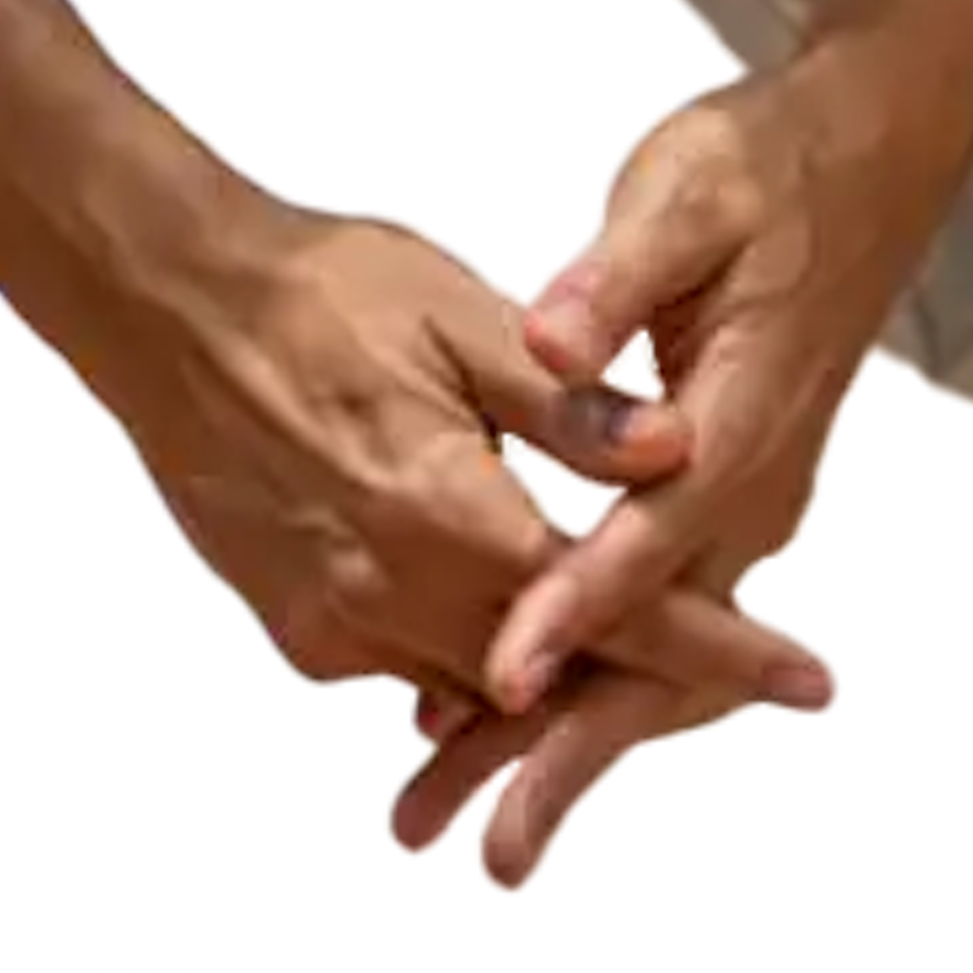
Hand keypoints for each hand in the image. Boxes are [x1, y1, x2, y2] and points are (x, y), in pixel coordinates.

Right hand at [80, 192, 858, 745]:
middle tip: (745, 675)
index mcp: (456, 516)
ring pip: (479, 683)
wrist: (164, 302)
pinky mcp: (293, 624)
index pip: (623, 609)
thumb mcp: (459, 316)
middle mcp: (396, 595)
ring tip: (620, 652)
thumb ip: (569, 403)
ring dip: (556, 678)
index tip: (809, 678)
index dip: (726, 648)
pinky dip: (462, 652)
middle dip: (653, 682)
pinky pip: (403, 664)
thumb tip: (676, 452)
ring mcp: (336, 622)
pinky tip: (486, 609)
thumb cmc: (315, 290)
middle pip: (560, 676)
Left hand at [382, 58, 969, 892]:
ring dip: (568, 743)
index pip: (649, 539)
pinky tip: (509, 719)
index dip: (576, 612)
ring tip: (471, 821)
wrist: (861, 166)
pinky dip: (591, 687)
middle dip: (565, 751)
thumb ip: (613, 275)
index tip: (501, 681)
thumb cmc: (764, 174)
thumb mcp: (682, 194)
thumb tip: (556, 338)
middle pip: (657, 652)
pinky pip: (656, 628)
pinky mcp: (721, 509)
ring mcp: (741, 511)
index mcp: (738, 422)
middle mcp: (749, 493)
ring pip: (655, 661)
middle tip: (481, 840)